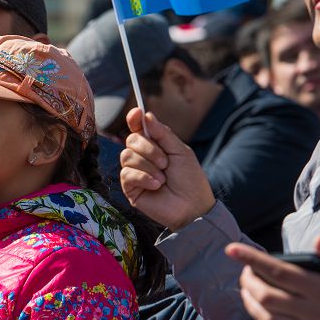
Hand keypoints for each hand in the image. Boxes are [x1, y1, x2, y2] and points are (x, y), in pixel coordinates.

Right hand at [119, 109, 214, 230]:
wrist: (192, 206)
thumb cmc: (190, 180)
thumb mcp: (180, 152)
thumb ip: (163, 134)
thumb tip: (145, 115)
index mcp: (154, 146)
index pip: (138, 128)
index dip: (134, 119)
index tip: (136, 113)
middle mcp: (141, 157)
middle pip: (131, 140)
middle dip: (149, 149)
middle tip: (165, 162)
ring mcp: (134, 172)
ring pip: (127, 156)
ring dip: (148, 166)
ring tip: (163, 178)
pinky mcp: (129, 188)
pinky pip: (127, 174)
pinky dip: (144, 177)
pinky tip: (157, 185)